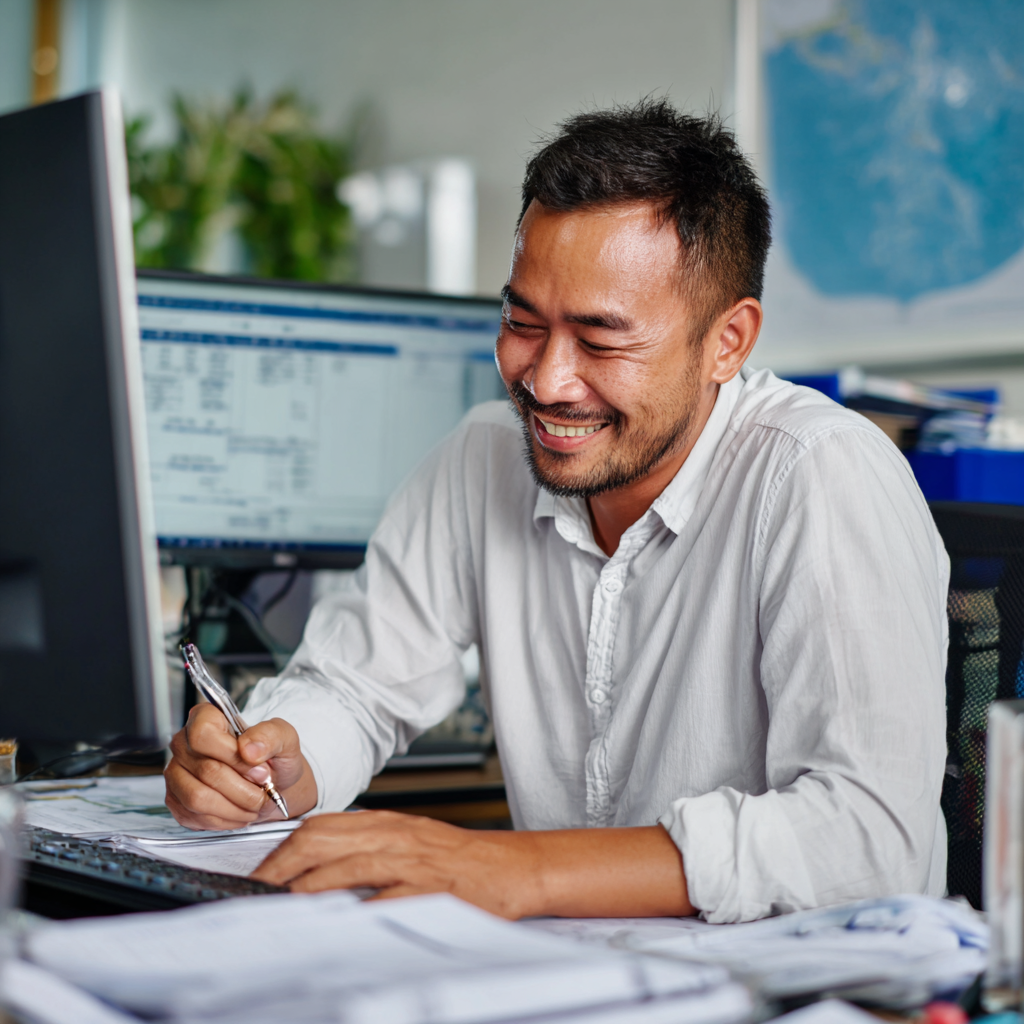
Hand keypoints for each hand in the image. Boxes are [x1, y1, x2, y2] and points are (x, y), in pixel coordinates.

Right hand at [164, 704, 316, 829]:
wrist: (272, 786)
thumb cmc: (274, 759)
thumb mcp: (285, 739)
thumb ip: (271, 736)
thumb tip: (248, 748)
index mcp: (205, 718)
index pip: (203, 735)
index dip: (234, 757)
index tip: (260, 768)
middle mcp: (183, 743)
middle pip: (206, 771)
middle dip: (243, 789)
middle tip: (263, 791)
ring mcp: (176, 773)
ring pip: (198, 798)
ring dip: (234, 807)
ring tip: (253, 804)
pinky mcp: (176, 801)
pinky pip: (196, 817)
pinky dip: (225, 820)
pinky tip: (239, 811)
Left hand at [251, 810, 539, 917]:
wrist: (511, 867)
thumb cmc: (460, 860)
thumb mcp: (410, 841)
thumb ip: (367, 848)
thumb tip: (317, 868)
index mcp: (386, 823)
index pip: (320, 827)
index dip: (283, 850)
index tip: (261, 873)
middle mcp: (394, 836)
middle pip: (323, 841)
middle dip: (283, 867)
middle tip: (259, 892)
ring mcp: (411, 862)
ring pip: (347, 867)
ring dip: (308, 888)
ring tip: (281, 907)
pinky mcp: (430, 889)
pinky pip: (386, 899)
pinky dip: (357, 911)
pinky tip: (338, 925)